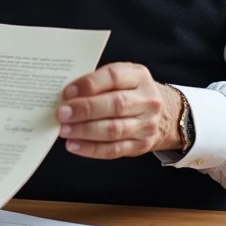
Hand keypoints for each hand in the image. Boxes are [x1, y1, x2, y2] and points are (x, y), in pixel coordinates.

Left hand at [56, 62, 183, 158]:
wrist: (163, 113)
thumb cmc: (131, 91)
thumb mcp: (122, 77)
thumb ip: (98, 82)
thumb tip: (67, 95)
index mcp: (139, 76)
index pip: (114, 76)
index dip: (89, 84)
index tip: (68, 92)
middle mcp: (147, 100)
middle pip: (115, 104)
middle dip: (85, 110)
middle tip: (62, 114)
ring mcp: (146, 124)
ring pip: (114, 129)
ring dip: (85, 131)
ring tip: (65, 130)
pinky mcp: (141, 145)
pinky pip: (114, 149)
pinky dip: (91, 149)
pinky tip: (74, 145)